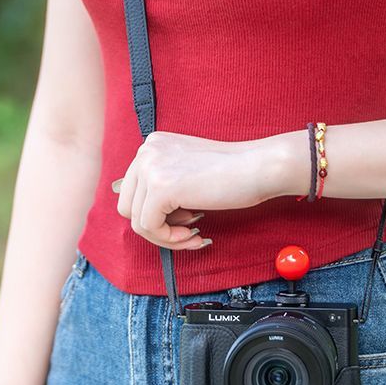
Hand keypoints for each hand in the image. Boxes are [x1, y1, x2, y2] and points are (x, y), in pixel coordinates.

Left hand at [113, 130, 292, 249]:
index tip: (183, 222)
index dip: (155, 213)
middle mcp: (146, 151)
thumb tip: (140, 216)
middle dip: (156, 227)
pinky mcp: (160, 188)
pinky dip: (170, 239)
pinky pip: (149, 227)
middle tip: (187, 232)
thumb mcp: (187, 169)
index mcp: (152, 144)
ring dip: (165, 236)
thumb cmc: (233, 172)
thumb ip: (164, 183)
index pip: (133, 190)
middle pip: (128, 206)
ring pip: (137, 221)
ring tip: (193, 235)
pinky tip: (194, 234)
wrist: (258, 166)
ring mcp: (151, 167)